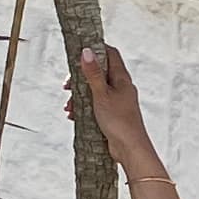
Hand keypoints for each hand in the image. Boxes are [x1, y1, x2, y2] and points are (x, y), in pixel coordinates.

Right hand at [72, 44, 159, 177]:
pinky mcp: (113, 113)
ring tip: (69, 107)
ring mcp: (117, 100)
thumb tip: (87, 51)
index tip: (79, 52)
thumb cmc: (119, 121)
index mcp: (121, 78)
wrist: (130, 149)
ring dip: (79, 96)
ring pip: (95, 90)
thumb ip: (93, 73)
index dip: (95, 49)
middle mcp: (121, 87)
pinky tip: (74, 116)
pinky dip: (84, 107)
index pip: (110, 54)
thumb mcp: (101, 94)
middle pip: (99, 72)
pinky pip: (96, 104)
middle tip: (67, 86)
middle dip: (81, 78)